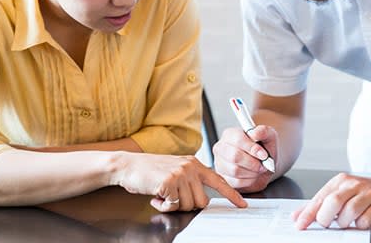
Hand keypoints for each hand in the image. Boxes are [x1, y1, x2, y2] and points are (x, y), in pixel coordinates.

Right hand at [112, 153, 246, 211]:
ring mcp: (180, 173)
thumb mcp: (176, 171)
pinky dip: (163, 205)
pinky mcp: (169, 182)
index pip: (219, 180)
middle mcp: (190, 167)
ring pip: (188, 205)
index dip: (231, 195)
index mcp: (195, 164)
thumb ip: (191, 181)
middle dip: (187, 205)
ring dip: (173, 205)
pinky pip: (173, 205)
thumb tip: (202, 199)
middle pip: (202, 201)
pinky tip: (156, 196)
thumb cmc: (151, 171)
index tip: (242, 204)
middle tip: (172, 198)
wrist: (129, 165)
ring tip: (162, 194)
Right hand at [213, 125, 277, 192]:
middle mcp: (221, 148)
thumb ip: (263, 131)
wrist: (265, 163)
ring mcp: (220, 164)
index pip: (238, 139)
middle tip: (263, 164)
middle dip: (253, 162)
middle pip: (234, 156)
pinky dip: (250, 180)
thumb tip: (255, 133)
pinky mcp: (224, 178)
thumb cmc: (264, 148)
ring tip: (259, 168)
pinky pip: (236, 182)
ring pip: (235, 170)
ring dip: (252, 172)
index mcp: (230, 134)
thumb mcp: (268, 136)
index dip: (252, 148)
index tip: (264, 155)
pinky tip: (253, 175)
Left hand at [292, 173, 370, 229]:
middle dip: (326, 218)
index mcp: (340, 181)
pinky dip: (360, 225)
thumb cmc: (366, 193)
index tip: (299, 225)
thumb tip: (297, 216)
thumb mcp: (342, 193)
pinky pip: (366, 219)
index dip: (308, 213)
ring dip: (344, 222)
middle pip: (333, 202)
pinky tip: (361, 222)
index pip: (320, 198)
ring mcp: (368, 193)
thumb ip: (320, 204)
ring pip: (349, 211)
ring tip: (347, 222)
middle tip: (327, 225)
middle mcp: (353, 184)